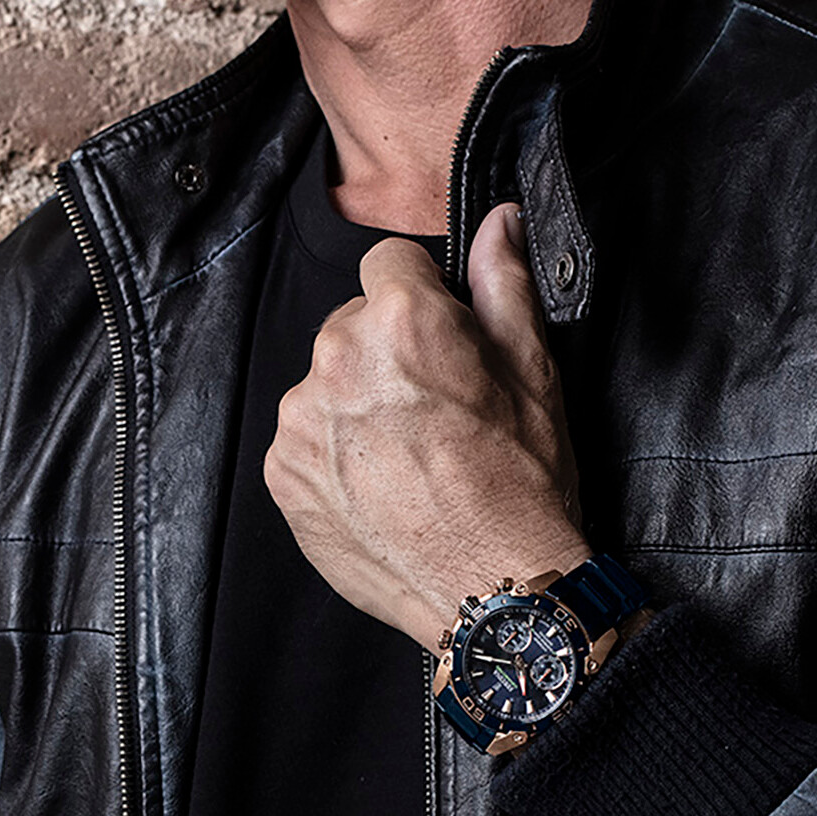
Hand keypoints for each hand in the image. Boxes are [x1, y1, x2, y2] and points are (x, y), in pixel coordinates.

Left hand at [264, 201, 590, 650]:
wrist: (491, 594)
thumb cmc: (522, 488)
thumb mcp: (534, 374)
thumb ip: (504, 284)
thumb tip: (498, 220)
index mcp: (401, 321)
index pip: (390, 260)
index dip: (424, 298)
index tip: (445, 342)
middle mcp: (337, 362)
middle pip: (352, 325)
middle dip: (387, 355)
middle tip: (436, 414)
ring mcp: (301, 424)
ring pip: (325, 386)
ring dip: (357, 408)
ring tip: (410, 461)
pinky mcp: (282, 476)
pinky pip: (304, 442)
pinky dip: (334, 458)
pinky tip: (381, 490)